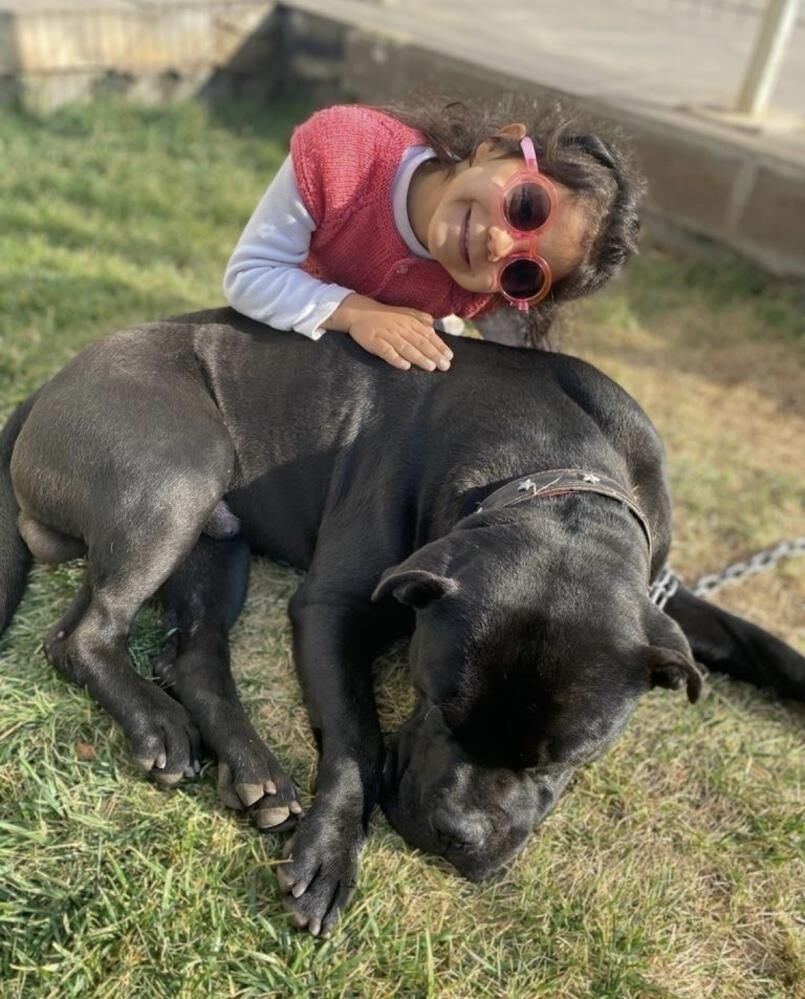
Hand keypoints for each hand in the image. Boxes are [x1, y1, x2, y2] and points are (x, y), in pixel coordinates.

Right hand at [328, 294, 452, 371]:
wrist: (358, 312)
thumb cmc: (384, 315)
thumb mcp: (403, 313)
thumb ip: (419, 319)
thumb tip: (433, 326)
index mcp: (409, 323)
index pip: (427, 336)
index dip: (439, 346)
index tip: (449, 357)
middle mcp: (401, 329)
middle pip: (420, 343)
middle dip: (434, 355)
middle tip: (445, 366)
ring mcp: (387, 335)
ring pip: (406, 348)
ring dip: (419, 358)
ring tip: (430, 367)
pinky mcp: (374, 342)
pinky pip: (386, 351)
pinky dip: (395, 358)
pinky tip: (404, 366)